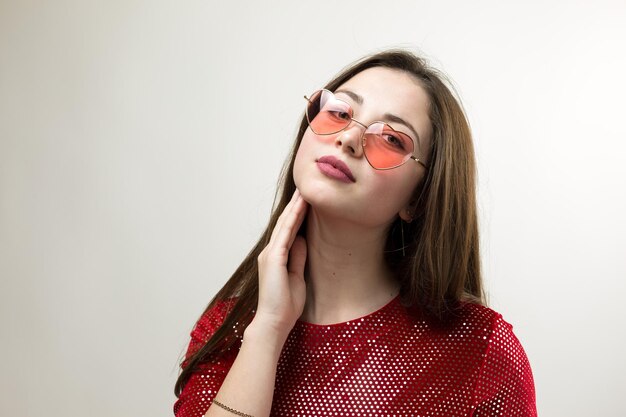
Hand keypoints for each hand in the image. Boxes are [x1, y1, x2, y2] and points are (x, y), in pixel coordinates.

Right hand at [253, 189, 308, 338]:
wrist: (274, 322)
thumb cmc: (285, 306)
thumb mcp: (297, 277)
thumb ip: (298, 258)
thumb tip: (303, 240)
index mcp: (276, 257)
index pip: (289, 230)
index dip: (298, 214)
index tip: (307, 200)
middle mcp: (271, 252)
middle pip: (285, 222)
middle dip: (296, 204)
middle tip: (306, 187)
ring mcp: (270, 253)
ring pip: (285, 223)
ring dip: (295, 206)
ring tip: (305, 190)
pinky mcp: (274, 257)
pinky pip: (286, 233)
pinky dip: (294, 218)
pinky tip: (301, 206)